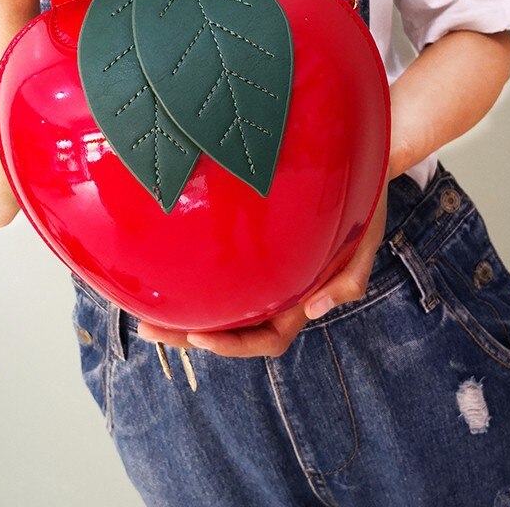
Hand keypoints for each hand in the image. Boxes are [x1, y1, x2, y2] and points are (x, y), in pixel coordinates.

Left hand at [137, 177, 389, 357]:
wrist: (352, 162)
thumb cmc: (362, 203)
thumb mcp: (366, 239)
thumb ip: (349, 278)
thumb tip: (316, 311)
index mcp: (303, 296)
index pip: (267, 339)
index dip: (234, 346)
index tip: (199, 337)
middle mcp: (277, 290)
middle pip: (231, 329)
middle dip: (188, 336)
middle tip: (147, 330)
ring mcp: (262, 270)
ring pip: (219, 305)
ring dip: (182, 314)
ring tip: (142, 312)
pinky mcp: (248, 244)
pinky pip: (218, 270)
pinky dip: (191, 278)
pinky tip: (162, 270)